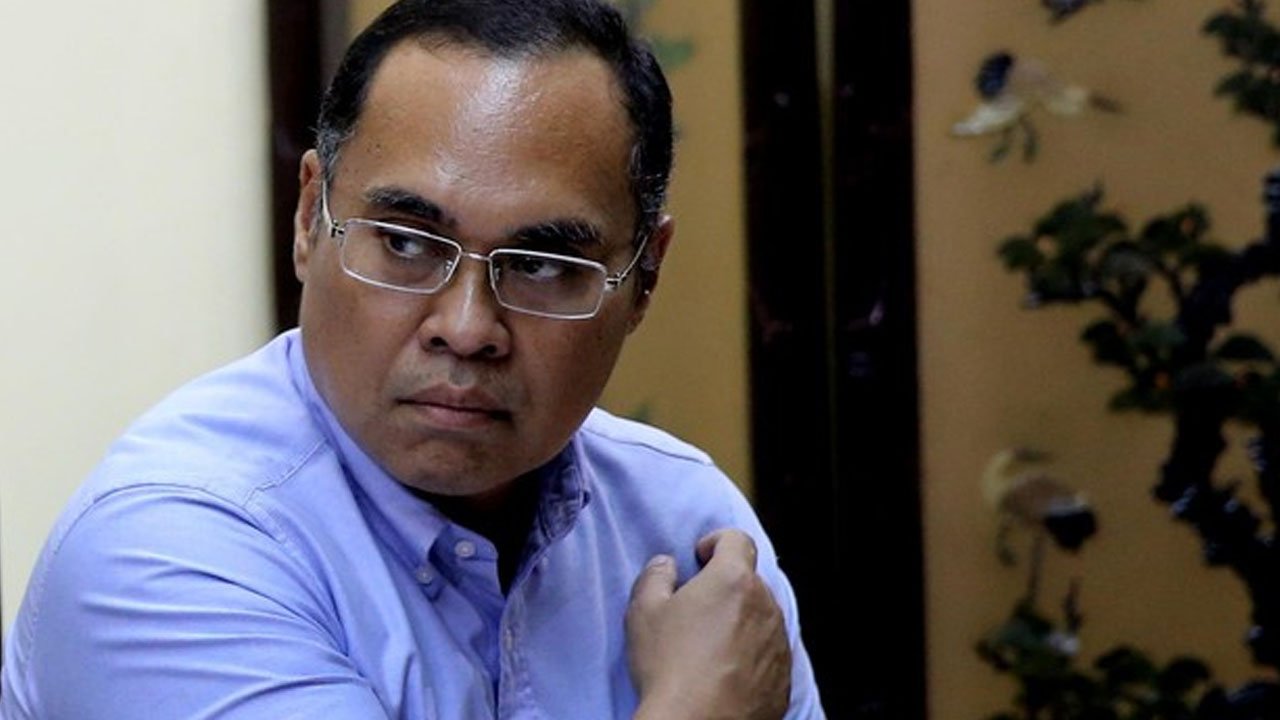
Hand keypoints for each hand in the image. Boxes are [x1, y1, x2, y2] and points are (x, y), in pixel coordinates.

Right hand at [626, 529, 790, 719]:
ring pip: (762, 616)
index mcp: (733, 580)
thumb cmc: (669, 666)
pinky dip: (751, 653)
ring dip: (741, 620)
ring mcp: (778, 642)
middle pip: (750, 580)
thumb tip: (666, 565)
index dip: (717, 542)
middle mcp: (765, 605)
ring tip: (709, 646)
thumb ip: (655, 576)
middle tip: (696, 609)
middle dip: (726, 586)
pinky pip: (768, 652)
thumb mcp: (644, 612)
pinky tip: (724, 672)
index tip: (699, 559)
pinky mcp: (783, 676)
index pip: (737, 540)